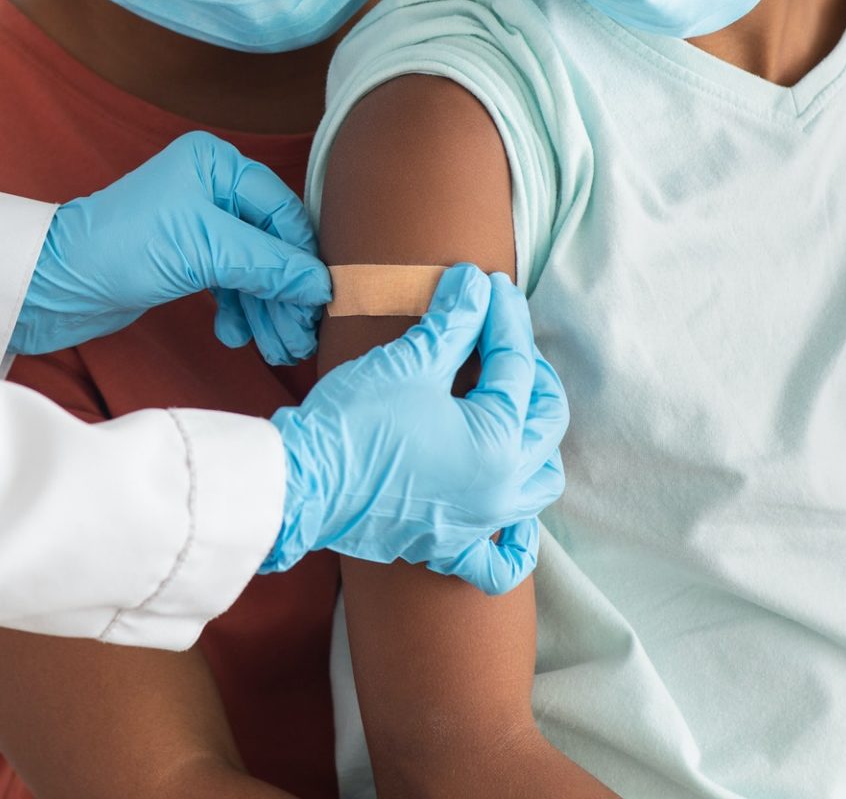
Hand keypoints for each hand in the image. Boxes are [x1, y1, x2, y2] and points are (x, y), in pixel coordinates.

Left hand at [10, 132, 332, 363]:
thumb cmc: (120, 249)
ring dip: (267, 309)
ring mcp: (197, 222)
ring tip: (276, 349)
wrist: (55, 284)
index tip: (321, 303)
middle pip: (272, 243)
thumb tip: (323, 285)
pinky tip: (234, 335)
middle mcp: (210, 185)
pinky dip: (239, 309)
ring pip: (253, 267)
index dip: (304, 259)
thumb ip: (268, 265)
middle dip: (286, 292)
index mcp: (216, 163)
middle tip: (298, 339)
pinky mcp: (184, 257)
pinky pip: (230, 282)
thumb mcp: (204, 251)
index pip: (283, 211)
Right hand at [264, 264, 567, 592]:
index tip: (487, 285)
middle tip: (499, 334)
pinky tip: (509, 520)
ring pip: (538, 485)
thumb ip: (454, 321)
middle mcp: (503, 488)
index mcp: (500, 440)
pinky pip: (498, 560)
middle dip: (529, 369)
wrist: (301, 483)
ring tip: (512, 409)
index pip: (515, 364)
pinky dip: (513, 543)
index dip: (502, 317)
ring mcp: (478, 523)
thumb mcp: (409, 362)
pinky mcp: (446, 547)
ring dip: (535, 443)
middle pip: (544, 419)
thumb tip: (475, 284)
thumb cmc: (355, 421)